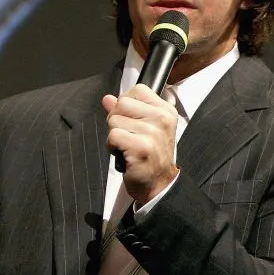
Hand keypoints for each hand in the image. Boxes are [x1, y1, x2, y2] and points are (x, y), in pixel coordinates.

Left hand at [103, 84, 178, 204]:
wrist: (158, 184)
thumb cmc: (150, 156)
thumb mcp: (144, 128)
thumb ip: (126, 111)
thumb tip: (107, 99)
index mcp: (166, 110)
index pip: (137, 90)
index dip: (126, 104)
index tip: (131, 120)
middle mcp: (162, 118)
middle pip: (122, 103)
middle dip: (116, 120)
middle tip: (127, 136)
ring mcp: (153, 132)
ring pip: (114, 120)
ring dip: (114, 135)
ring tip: (127, 146)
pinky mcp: (141, 147)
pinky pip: (113, 136)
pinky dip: (112, 147)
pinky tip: (124, 154)